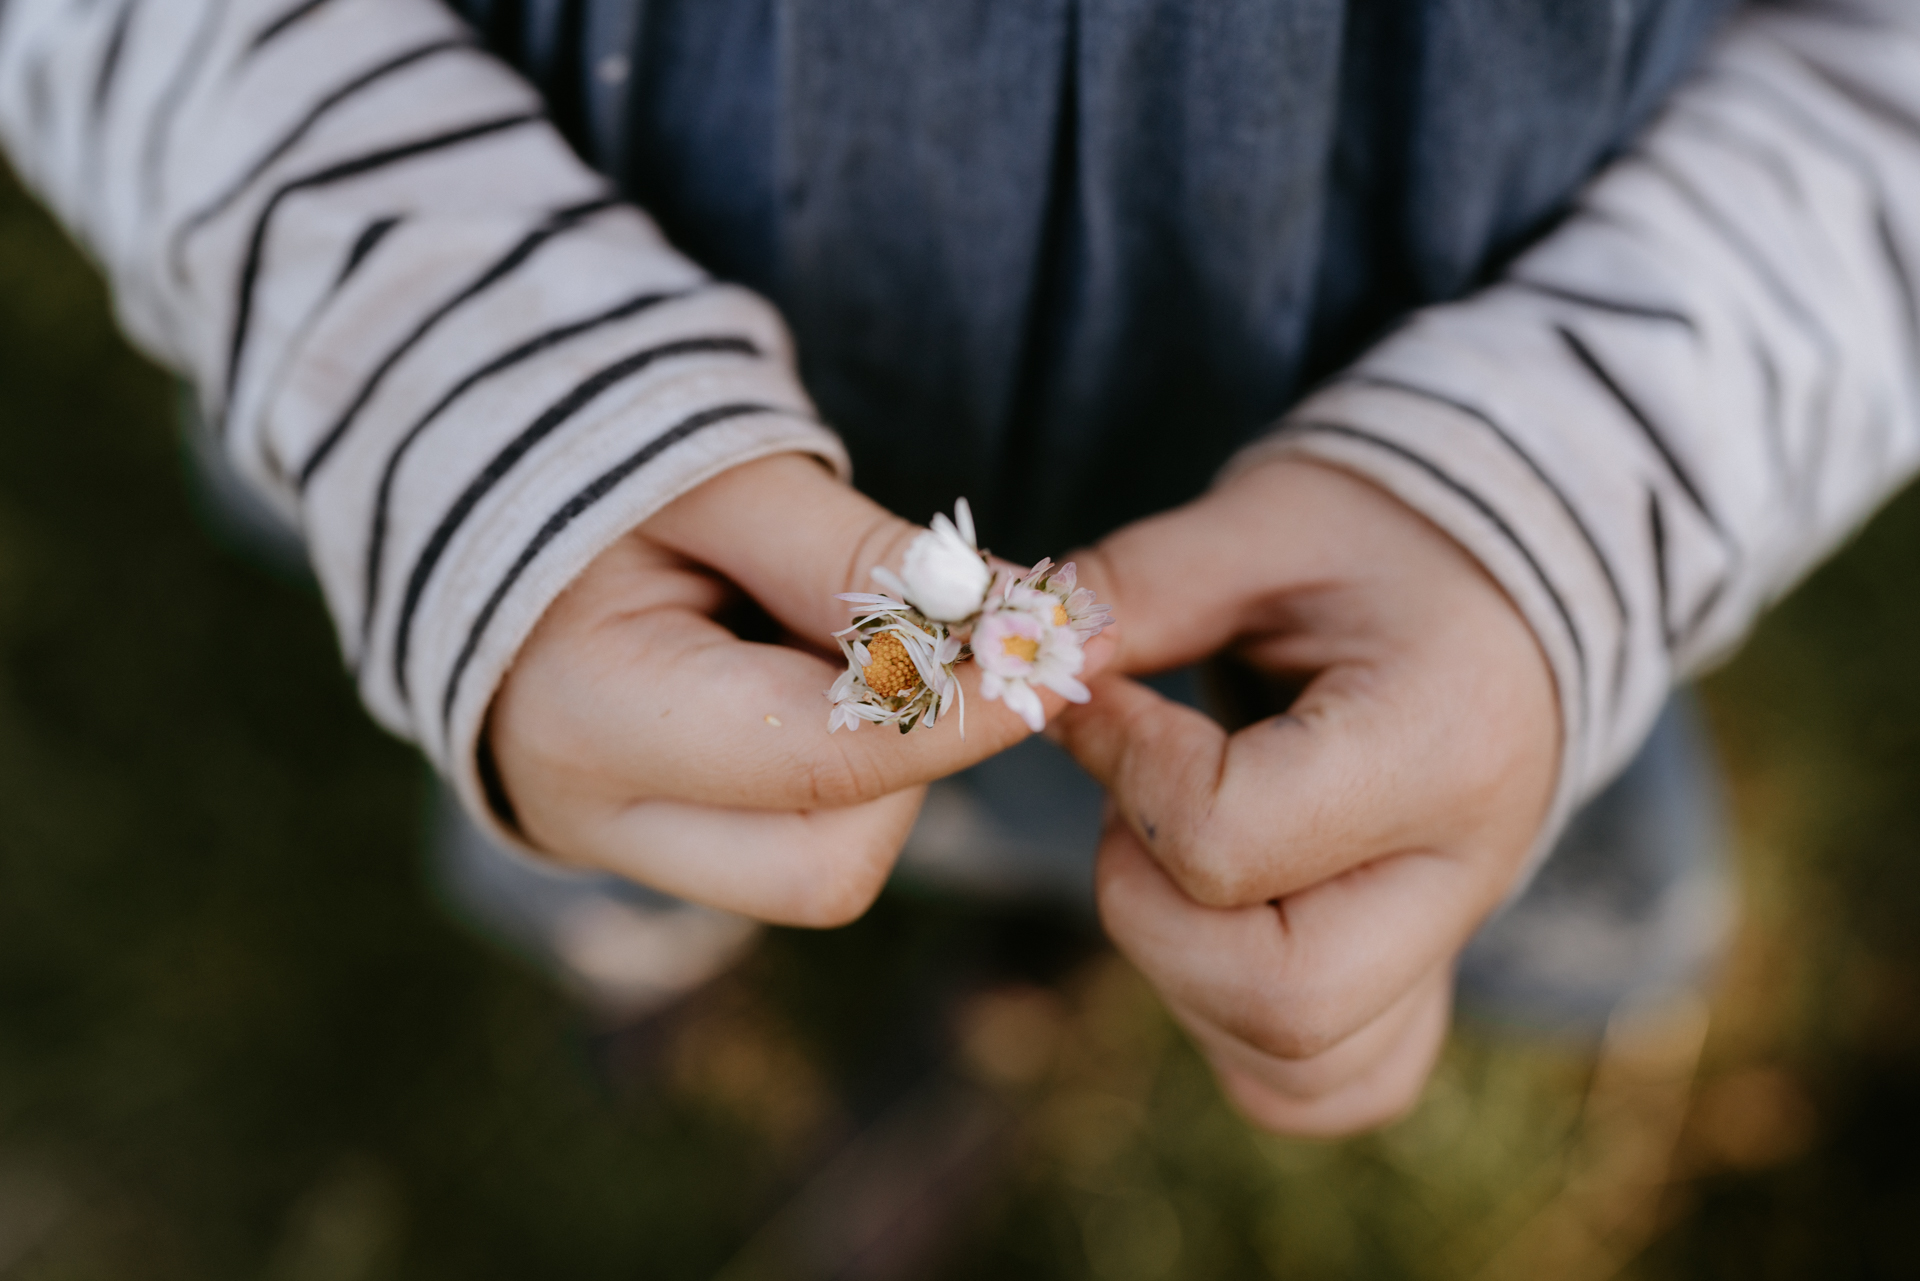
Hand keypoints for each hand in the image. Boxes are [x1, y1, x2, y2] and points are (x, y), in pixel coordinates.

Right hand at [489, 453, 1102, 926]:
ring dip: (879, 765)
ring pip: (821, 868)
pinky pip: (792, 840)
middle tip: (907, 634)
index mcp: (590, 716)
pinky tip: (802, 668)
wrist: (470, 486)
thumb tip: (1022, 622)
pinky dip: (841, 766)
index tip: (1065, 647)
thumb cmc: (595, 457)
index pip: (826, 762)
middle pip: (830, 866)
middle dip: (911, 761)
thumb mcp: (728, 476)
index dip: (965, 711)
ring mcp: (622, 845)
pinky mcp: (659, 840)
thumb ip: (863, 558)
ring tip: (827, 635)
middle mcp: (595, 819)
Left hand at [1054, 459, 1559, 1133]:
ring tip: (1170, 851)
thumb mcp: (1258, 524)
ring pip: (1295, 1065)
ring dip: (1181, 974)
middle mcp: (1464, 872)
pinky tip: (1212, 924)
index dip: (1124, 769)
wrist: (1501, 581)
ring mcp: (1448, 941)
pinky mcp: (1421, 976)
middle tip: (1128, 800)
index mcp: (1440, 743)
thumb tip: (1000, 661)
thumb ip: (1130, 591)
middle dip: (1144, 904)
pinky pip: (1332, 1083)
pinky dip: (1244, 1036)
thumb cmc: (1378, 537)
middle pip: (1278, 999)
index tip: (1103, 696)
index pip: (1228, 840)